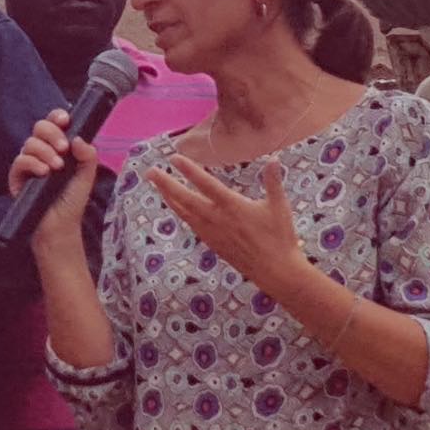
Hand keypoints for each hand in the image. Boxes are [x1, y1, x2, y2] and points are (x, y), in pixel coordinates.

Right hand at [8, 106, 99, 261]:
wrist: (60, 227)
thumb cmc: (72, 201)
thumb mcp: (86, 176)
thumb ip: (87, 155)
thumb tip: (77, 138)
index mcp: (58, 147)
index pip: (55, 124)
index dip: (58, 116)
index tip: (65, 119)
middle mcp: (42, 152)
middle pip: (40, 127)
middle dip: (52, 133)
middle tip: (63, 148)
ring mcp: (28, 164)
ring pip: (30, 143)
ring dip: (45, 151)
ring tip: (56, 167)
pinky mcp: (16, 177)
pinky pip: (20, 161)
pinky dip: (32, 163)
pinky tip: (43, 173)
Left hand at [147, 148, 307, 295]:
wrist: (275, 271)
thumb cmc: (280, 237)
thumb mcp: (279, 207)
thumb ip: (273, 181)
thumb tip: (273, 159)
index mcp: (232, 206)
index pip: (206, 184)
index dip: (189, 170)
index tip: (174, 158)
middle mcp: (217, 219)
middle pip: (185, 199)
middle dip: (166, 184)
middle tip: (149, 172)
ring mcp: (212, 233)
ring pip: (184, 213)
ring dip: (169, 198)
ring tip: (157, 186)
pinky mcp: (213, 243)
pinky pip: (191, 224)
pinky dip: (181, 213)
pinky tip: (176, 208)